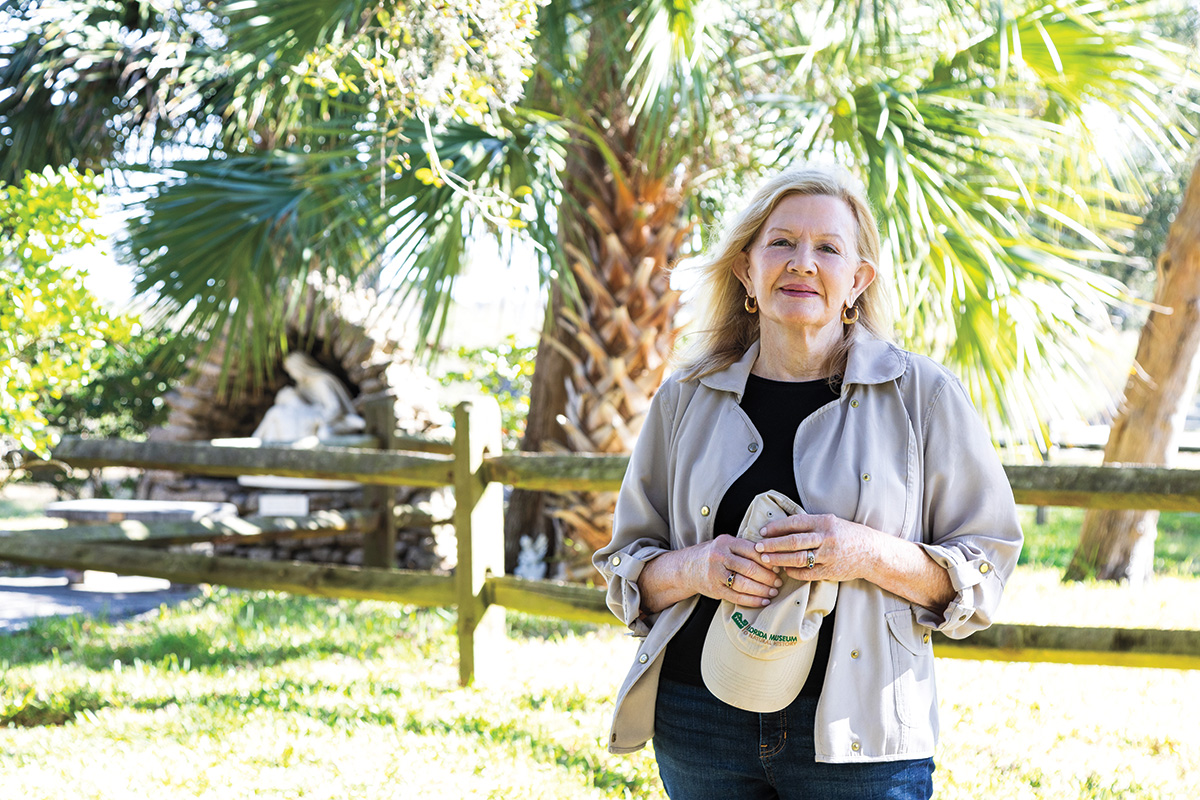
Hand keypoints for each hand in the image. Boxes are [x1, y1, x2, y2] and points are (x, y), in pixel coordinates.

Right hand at [693, 533, 782, 606]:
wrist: (688, 567)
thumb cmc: (713, 555)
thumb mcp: (726, 544)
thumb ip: (745, 548)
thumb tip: (772, 558)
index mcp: (725, 542)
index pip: (752, 550)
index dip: (767, 560)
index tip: (778, 566)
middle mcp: (719, 557)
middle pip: (749, 568)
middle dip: (767, 577)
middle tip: (778, 581)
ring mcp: (715, 574)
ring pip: (744, 584)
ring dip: (762, 590)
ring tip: (773, 591)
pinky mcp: (715, 590)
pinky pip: (737, 597)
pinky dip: (753, 600)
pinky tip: (763, 600)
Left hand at [753, 512, 880, 581]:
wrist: (871, 552)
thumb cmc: (847, 535)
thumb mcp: (830, 522)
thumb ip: (810, 524)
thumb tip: (781, 526)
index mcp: (824, 522)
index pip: (795, 523)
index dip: (776, 527)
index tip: (763, 531)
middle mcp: (826, 538)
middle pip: (793, 541)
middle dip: (772, 545)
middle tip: (758, 547)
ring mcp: (828, 556)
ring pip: (798, 558)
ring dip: (779, 559)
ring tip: (766, 559)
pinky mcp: (830, 571)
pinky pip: (807, 573)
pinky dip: (793, 572)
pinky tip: (784, 570)